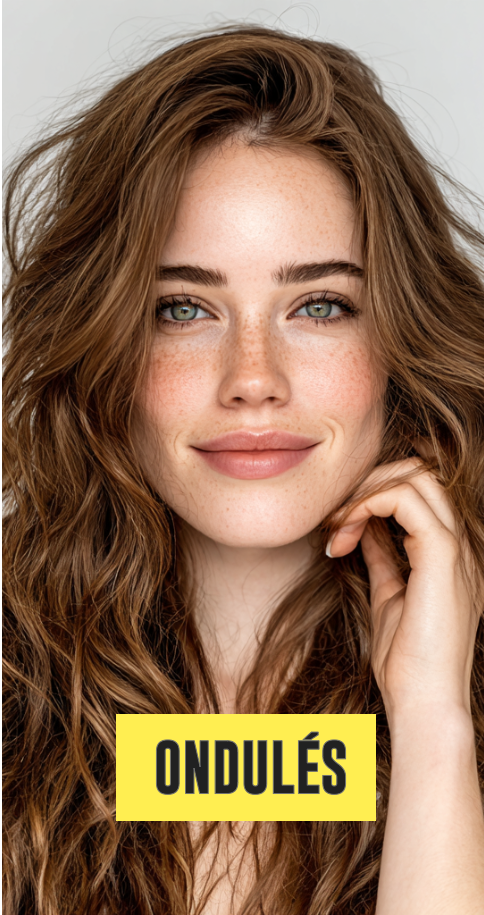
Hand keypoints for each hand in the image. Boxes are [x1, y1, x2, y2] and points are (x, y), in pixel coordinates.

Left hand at [327, 459, 481, 721]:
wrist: (424, 702)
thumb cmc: (407, 663)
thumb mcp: (390, 597)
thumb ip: (384, 559)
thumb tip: (364, 532)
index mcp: (450, 555)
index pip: (418, 493)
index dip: (372, 496)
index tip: (336, 526)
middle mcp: (460, 545)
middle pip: (419, 474)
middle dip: (369, 483)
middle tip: (335, 517)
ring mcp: (457, 548)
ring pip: (415, 477)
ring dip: (365, 493)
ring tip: (336, 526)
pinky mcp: (444, 554)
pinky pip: (405, 499)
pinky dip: (368, 505)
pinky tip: (344, 533)